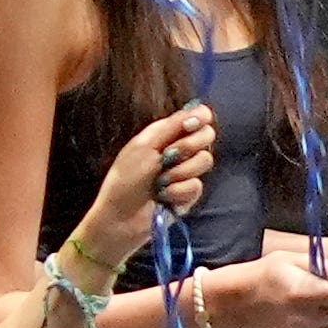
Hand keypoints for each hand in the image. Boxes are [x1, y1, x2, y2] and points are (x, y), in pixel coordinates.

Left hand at [71, 102, 218, 273]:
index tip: (190, 126)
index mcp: (166, 135)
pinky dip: (178, 192)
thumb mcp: (144, 146)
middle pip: (207, 136)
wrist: (120, 218)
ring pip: (204, 161)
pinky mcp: (188, 196)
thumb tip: (202, 110)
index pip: (197, 118)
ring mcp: (185, 174)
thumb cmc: (125, 180)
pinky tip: (164, 198)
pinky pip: (197, 187)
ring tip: (160, 183)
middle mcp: (179, 151)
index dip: (200, 119)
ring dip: (180, 172)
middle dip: (188, 146)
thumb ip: (172, 126)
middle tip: (168, 156)